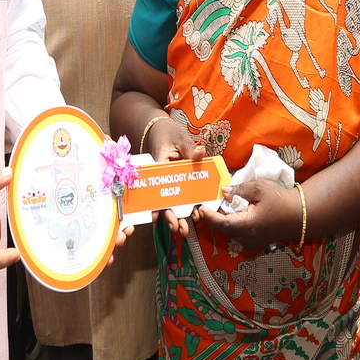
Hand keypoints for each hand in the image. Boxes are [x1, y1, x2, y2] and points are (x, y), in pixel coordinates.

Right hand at [144, 115, 205, 237]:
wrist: (162, 130)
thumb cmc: (168, 133)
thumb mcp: (180, 138)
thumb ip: (190, 148)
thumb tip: (200, 152)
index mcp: (160, 166)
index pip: (159, 187)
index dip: (160, 204)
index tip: (162, 217)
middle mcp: (163, 177)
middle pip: (164, 199)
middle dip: (170, 216)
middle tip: (178, 228)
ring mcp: (169, 180)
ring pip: (172, 201)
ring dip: (177, 215)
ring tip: (184, 230)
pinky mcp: (176, 181)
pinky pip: (180, 195)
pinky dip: (185, 206)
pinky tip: (191, 216)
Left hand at [195, 179, 299, 251]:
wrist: (300, 214)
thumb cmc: (281, 200)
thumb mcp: (260, 188)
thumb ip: (239, 190)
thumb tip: (223, 192)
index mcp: (249, 226)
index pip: (222, 224)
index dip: (209, 216)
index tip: (200, 208)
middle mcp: (248, 238)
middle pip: (224, 229)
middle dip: (213, 217)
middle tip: (205, 204)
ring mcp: (252, 243)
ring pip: (230, 232)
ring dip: (222, 220)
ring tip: (216, 207)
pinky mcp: (255, 242)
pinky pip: (238, 234)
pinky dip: (231, 224)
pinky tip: (231, 213)